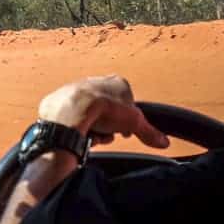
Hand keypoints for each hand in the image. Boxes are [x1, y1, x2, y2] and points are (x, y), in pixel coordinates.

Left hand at [38, 76, 169, 148]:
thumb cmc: (102, 109)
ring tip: (93, 134)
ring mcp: (76, 91)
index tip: (126, 131)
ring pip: (91, 118)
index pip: (127, 103)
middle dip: (110, 127)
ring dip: (94, 130)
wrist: (70, 110)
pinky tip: (79, 133)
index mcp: (115, 82)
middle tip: (108, 133)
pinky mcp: (59, 102)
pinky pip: (73, 121)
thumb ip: (148, 132)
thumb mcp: (134, 122)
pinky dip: (77, 130)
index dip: (128, 120)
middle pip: (108, 112)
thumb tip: (163, 141)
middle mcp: (95, 83)